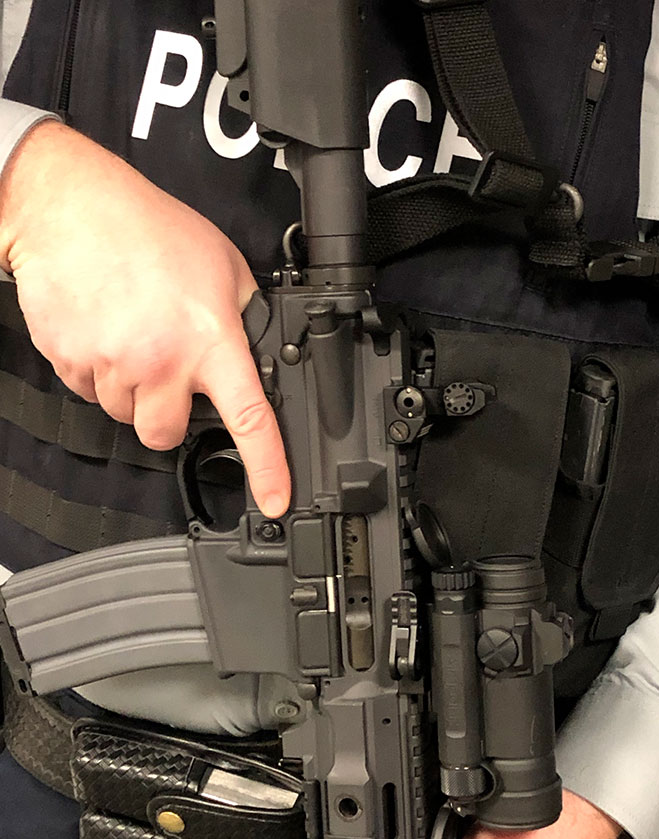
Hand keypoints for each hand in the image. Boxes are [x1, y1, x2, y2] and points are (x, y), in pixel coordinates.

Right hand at [0, 120, 289, 516]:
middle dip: (167, 415)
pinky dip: (98, 372)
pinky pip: (88, 393)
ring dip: (130, 390)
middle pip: (165, 436)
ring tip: (132, 333)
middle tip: (166, 370)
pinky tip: (105, 330)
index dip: (268, 468)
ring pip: (123, 415)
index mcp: (209, 340)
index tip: (275, 500)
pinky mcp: (70, 363)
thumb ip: (243, 319)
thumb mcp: (223, 268)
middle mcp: (161, 361)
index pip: (249, 419)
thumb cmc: (148, 229)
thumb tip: (258, 355)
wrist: (70, 207)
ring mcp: (110, 366)